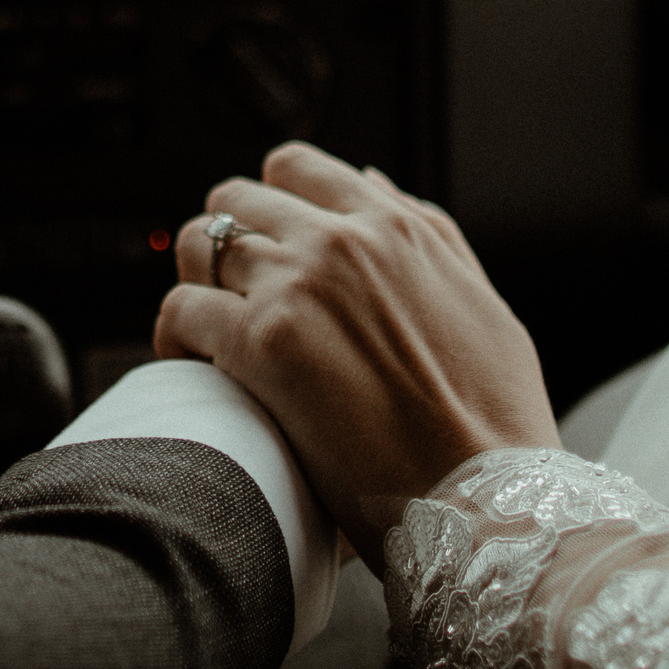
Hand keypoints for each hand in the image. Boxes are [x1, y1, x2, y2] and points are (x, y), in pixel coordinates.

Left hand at [155, 142, 558, 563]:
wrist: (484, 499)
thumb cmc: (493, 418)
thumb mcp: (480, 299)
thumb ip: (428, 233)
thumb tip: (371, 181)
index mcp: (394, 226)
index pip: (295, 169)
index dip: (268, 205)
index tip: (264, 246)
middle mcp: (341, 241)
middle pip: (235, 202)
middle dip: (225, 244)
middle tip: (229, 297)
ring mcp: (297, 286)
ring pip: (199, 247)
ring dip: (196, 285)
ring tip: (204, 333)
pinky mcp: (260, 343)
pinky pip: (181, 310)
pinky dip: (174, 337)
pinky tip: (191, 368)